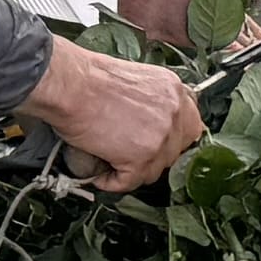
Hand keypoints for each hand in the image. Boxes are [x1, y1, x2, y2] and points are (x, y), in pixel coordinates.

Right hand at [19, 37, 203, 188]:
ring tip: (110, 163)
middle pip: (175, 150)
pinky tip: (101, 175)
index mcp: (174, 89)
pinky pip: (130, 182)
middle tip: (130, 155)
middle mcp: (175, 112)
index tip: (156, 143)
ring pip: (154, 170)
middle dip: (153, 156)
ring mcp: (161, 136)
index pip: (190, 123)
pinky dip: (112, 182)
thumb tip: (148, 123)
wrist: (71, 84)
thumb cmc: (90, 78)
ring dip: (132, 170)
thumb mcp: (136, 80)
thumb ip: (152, 101)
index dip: (172, 138)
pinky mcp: (141, 157)